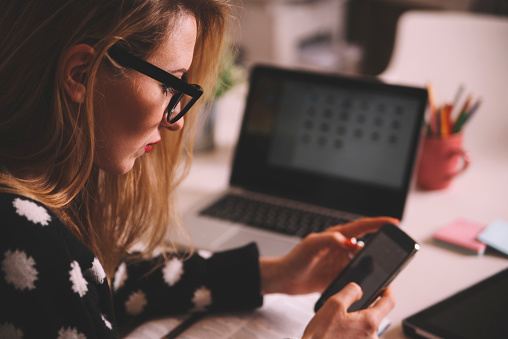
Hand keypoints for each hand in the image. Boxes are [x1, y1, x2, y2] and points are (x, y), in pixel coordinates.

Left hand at [259, 217, 397, 294]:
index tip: (394, 222)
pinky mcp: (340, 276)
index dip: (378, 223)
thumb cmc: (295, 259)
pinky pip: (357, 276)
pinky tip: (371, 282)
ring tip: (386, 266)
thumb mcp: (311, 246)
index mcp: (336, 235)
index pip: (362, 227)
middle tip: (396, 246)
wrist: (285, 279)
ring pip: (365, 261)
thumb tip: (348, 241)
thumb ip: (329, 239)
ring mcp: (342, 262)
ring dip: (375, 263)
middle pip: (368, 243)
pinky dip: (365, 278)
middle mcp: (342, 247)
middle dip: (382, 243)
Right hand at [302, 283, 394, 338]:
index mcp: (369, 322)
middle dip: (364, 309)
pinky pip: (360, 337)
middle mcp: (372, 337)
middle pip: (375, 316)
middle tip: (346, 309)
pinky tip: (338, 334)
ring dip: (356, 322)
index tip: (387, 287)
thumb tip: (359, 289)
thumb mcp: (333, 304)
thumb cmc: (321, 336)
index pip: (388, 303)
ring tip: (337, 325)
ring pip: (366, 328)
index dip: (388, 291)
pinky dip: (352, 332)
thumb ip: (350, 292)